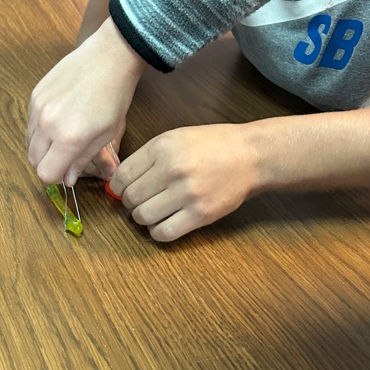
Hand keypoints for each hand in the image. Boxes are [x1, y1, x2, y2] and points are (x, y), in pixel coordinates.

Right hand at [27, 17, 143, 185]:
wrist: (109, 58)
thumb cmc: (114, 96)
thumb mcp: (107, 134)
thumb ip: (83, 159)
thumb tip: (69, 178)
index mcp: (69, 138)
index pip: (46, 174)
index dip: (57, 176)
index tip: (68, 170)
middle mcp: (47, 124)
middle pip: (33, 161)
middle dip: (48, 164)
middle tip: (66, 156)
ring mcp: (38, 108)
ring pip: (29, 143)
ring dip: (43, 147)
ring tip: (63, 136)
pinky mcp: (35, 95)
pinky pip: (30, 123)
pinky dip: (40, 129)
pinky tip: (59, 119)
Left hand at [111, 123, 261, 240]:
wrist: (251, 155)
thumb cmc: (214, 145)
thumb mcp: (176, 137)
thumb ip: (148, 157)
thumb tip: (120, 181)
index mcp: (162, 147)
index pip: (122, 175)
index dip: (117, 187)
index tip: (122, 190)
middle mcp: (172, 169)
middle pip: (130, 197)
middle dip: (130, 202)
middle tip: (140, 200)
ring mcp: (186, 193)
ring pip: (143, 216)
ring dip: (143, 218)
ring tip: (153, 211)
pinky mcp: (200, 214)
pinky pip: (164, 232)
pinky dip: (157, 231)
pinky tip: (164, 223)